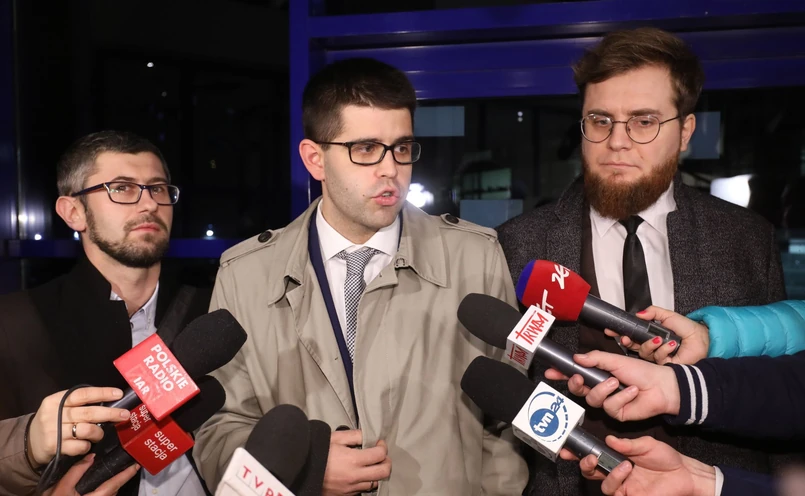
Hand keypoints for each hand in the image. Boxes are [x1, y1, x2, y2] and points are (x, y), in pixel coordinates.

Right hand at [28, 387, 130, 465]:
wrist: (29, 444)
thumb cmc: (52, 422)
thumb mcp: (59, 408)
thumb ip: (78, 405)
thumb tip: (109, 402)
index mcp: (56, 400)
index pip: (82, 394)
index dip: (102, 393)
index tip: (118, 394)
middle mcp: (54, 414)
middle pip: (88, 412)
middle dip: (110, 414)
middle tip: (124, 415)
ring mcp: (54, 431)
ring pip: (87, 430)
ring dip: (98, 433)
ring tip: (99, 435)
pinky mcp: (54, 447)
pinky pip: (80, 446)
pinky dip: (87, 446)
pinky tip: (85, 445)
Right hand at [43, 453, 139, 495]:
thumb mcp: (60, 488)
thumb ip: (76, 472)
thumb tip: (90, 456)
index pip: (115, 484)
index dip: (126, 474)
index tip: (137, 465)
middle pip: (113, 490)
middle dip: (120, 479)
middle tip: (126, 465)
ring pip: (107, 494)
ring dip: (111, 485)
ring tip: (114, 471)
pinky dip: (103, 488)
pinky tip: (99, 482)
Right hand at [322, 429, 390, 494]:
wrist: (301, 470)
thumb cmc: (317, 451)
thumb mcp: (335, 438)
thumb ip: (354, 435)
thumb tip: (367, 436)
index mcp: (353, 460)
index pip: (380, 455)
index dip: (382, 446)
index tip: (378, 443)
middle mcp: (355, 476)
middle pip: (383, 472)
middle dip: (386, 461)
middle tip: (381, 455)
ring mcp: (350, 488)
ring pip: (375, 483)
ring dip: (377, 473)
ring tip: (371, 465)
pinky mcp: (345, 495)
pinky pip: (362, 489)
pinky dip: (365, 481)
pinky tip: (360, 474)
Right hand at [544, 350, 679, 420]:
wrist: (662, 386)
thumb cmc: (642, 371)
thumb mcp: (615, 360)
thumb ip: (595, 359)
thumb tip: (576, 357)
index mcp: (599, 373)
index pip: (576, 374)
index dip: (562, 373)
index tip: (551, 371)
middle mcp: (601, 388)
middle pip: (579, 390)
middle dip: (575, 384)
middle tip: (578, 377)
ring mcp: (608, 401)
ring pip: (593, 399)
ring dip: (604, 389)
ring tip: (616, 382)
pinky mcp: (617, 413)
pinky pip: (610, 407)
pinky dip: (621, 398)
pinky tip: (632, 392)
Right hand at [560, 436, 715, 495]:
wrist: (684, 474)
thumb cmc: (666, 458)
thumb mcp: (646, 445)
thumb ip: (627, 444)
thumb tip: (608, 439)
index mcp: (617, 458)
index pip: (595, 456)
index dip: (579, 453)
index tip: (568, 448)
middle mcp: (617, 473)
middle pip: (592, 472)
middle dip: (585, 465)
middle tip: (590, 458)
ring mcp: (624, 487)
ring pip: (603, 484)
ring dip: (609, 473)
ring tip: (623, 464)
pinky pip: (616, 493)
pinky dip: (617, 481)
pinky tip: (626, 472)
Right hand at [604, 305, 708, 364]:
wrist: (703, 340)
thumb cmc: (689, 329)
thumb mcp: (669, 316)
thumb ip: (653, 312)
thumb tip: (639, 313)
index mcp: (651, 335)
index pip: (632, 335)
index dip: (621, 333)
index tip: (612, 330)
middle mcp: (653, 346)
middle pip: (633, 346)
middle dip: (627, 341)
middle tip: (626, 338)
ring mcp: (658, 357)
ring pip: (643, 352)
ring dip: (649, 345)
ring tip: (658, 339)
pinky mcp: (664, 365)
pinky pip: (657, 358)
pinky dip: (663, 350)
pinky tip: (671, 345)